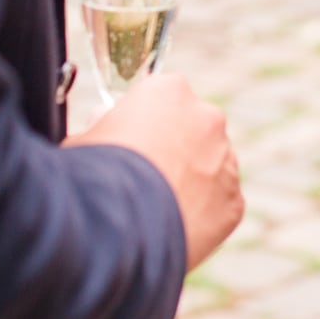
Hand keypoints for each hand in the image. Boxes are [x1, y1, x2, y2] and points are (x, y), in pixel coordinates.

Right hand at [66, 74, 243, 270]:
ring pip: (212, 166)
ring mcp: (226, 159)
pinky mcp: (234, 201)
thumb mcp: (84, 139)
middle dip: (176, 148)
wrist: (120, 228)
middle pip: (195, 129)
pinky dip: (203, 215)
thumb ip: (104, 124)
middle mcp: (208, 117)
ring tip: (158, 208)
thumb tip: (103, 121)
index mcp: (170, 91)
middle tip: (146, 177)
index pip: (164, 97)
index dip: (145, 121)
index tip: (131, 142)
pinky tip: (173, 228)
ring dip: (193, 181)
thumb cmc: (95, 176)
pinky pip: (220, 204)